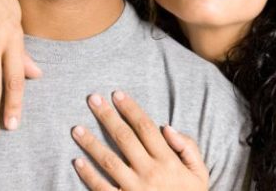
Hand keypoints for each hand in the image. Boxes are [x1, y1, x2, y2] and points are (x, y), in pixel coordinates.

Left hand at [71, 91, 208, 189]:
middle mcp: (149, 172)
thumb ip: (188, 147)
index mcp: (167, 161)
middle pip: (124, 138)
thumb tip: (166, 127)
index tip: (116, 94)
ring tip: (76, 129)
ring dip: (90, 144)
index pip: (145, 127)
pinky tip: (77, 161)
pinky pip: (102, 189)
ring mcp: (134, 190)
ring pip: (108, 161)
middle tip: (92, 99)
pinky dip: (88, 176)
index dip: (130, 109)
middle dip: (107, 116)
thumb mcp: (200, 173)